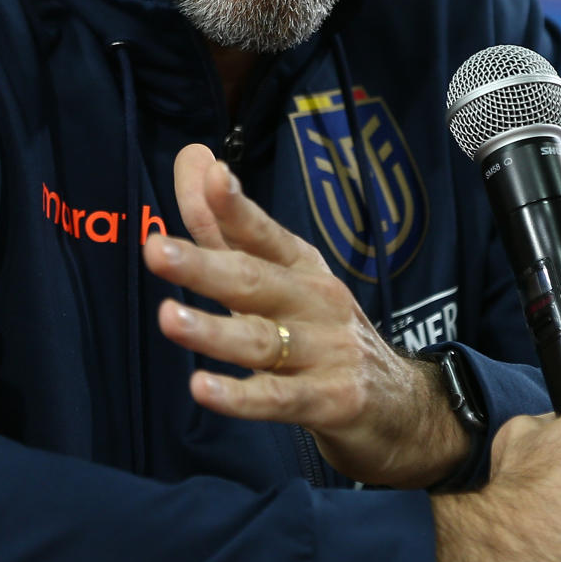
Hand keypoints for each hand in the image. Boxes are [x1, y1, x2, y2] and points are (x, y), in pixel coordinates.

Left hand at [144, 143, 470, 488]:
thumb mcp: (280, 276)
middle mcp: (316, 302)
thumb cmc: (323, 332)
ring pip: (262, 341)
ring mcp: (327, 352)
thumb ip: (224, 226)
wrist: (403, 404)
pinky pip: (280, 399)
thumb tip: (192, 156)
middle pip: (255, 281)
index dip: (238, 208)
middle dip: (205, 266)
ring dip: (214, 330)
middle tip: (157, 251)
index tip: (214, 176)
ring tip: (168, 318)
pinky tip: (203, 389)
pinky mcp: (331, 401)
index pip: (265, 234)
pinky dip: (242, 397)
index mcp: (301, 268)